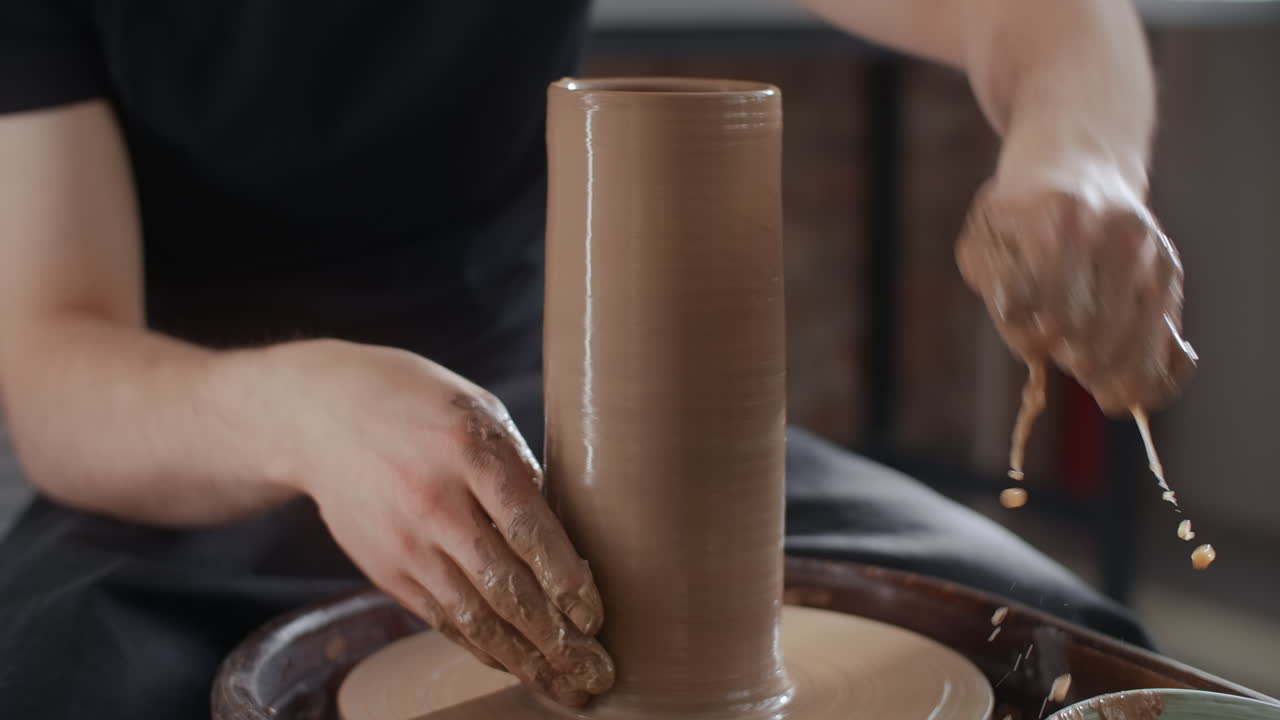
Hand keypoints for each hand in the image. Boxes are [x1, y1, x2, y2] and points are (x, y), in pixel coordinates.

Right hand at [267, 340, 613, 705]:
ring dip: (525, 660)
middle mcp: (436, 502)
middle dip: (557, 640)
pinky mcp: (385, 568)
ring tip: (565, 687)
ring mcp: (405, 541)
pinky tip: (515, 663)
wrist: (321, 413)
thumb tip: (566, 534)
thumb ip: (518, 469)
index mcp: (470, 451)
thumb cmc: (418, 403)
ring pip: (474, 617)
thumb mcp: (478, 411)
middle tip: (595, 673)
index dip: (568, 582)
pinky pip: (441, 618)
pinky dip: (482, 646)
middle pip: (506, 587)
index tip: (596, 617)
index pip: (530, 530)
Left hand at [956, 167, 1196, 414]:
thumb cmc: (1016, 217)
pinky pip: (1174, 341)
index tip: (1039, 337)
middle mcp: (1115, 233)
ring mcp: (1149, 253)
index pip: (1055, 301)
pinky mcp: (1170, 273)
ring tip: (1099, 388)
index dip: (1040, 335)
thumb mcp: (984, 240)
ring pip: (1141, 340)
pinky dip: (1162, 377)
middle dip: (1080, 357)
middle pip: (1098, 327)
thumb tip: (1036, 345)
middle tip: (1070, 358)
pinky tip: (1139, 393)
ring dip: (1116, 377)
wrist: (1077, 164)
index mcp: (1061, 218)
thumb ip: (997, 289)